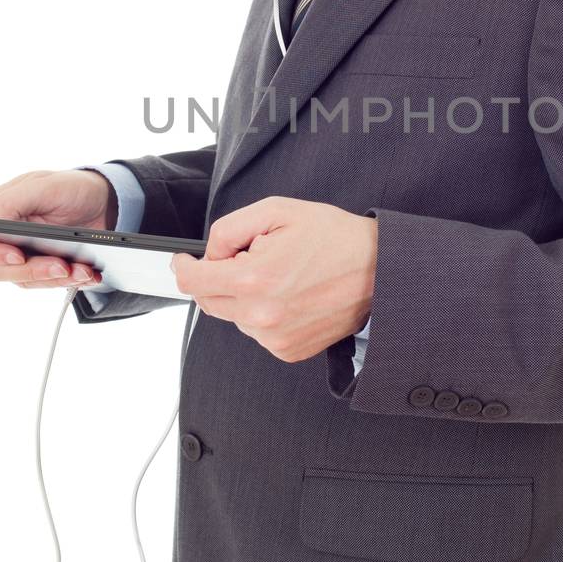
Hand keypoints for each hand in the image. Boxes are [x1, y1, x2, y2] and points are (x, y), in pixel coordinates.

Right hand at [0, 168, 114, 288]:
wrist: (104, 203)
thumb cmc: (69, 188)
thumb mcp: (45, 185)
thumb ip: (14, 201)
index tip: (17, 255)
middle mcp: (0, 237)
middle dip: (31, 271)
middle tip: (62, 266)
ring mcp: (19, 255)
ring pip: (22, 281)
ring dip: (54, 279)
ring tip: (83, 271)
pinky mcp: (40, 269)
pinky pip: (46, 284)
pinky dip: (69, 282)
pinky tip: (88, 274)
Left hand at [171, 196, 376, 362]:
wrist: (379, 270)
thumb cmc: (334, 239)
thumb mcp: (277, 211)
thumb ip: (230, 229)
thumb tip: (210, 253)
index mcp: (253, 279)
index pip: (193, 282)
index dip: (183, 267)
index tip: (184, 261)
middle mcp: (260, 315)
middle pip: (209, 301)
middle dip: (219, 277)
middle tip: (252, 256)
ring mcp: (274, 338)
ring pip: (234, 316)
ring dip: (244, 296)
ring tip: (281, 276)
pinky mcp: (288, 350)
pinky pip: (257, 332)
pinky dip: (263, 313)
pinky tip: (290, 296)